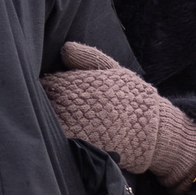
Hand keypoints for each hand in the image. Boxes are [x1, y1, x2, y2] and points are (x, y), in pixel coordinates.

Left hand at [41, 42, 195, 189]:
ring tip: (48, 118)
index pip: (52, 82)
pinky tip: (60, 134)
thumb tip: (65, 47)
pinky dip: (58, 136)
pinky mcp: (87, 146)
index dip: (46, 85)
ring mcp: (84, 127)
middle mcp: (84, 104)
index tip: (44, 87)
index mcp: (88, 83)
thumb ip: (89, 58)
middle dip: (45, 102)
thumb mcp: (115, 71)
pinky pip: (63, 140)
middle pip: (49, 102)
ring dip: (49, 119)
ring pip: (53, 121)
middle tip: (39, 103)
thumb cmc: (133, 96)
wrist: (156, 131)